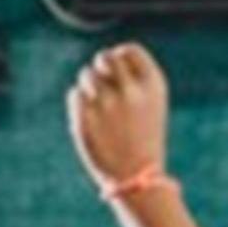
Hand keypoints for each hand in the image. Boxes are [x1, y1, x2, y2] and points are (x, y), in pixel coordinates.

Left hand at [70, 43, 169, 190]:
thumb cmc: (144, 136)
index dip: (120, 55)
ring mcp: (107, 104)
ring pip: (86, 75)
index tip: (117, 69)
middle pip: (105, 57)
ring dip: (88, 85)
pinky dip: (78, 102)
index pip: (129, 50)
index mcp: (153, 85)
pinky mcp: (86, 118)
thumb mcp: (152, 103)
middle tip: (102, 83)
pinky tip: (89, 116)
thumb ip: (133, 76)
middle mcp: (131, 91)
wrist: (137, 176)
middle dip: (100, 66)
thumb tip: (105, 57)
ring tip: (97, 104)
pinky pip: (74, 94)